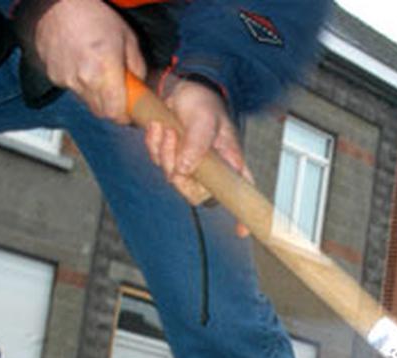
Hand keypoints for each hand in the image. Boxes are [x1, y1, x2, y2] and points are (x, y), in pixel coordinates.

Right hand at [33, 0, 145, 123]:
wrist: (57, 4)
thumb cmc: (96, 17)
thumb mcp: (128, 38)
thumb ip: (137, 67)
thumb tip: (139, 86)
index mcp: (106, 72)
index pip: (115, 113)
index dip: (124, 117)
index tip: (130, 113)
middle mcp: (84, 80)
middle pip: (101, 112)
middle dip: (112, 108)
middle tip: (119, 96)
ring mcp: (66, 80)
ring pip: (86, 102)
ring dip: (96, 96)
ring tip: (99, 75)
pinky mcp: (53, 76)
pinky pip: (72, 89)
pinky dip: (80, 84)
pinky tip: (82, 65)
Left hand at [144, 79, 251, 236]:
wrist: (179, 87)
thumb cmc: (202, 101)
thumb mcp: (203, 119)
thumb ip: (197, 145)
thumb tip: (186, 171)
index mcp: (230, 163)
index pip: (241, 194)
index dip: (242, 215)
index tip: (241, 231)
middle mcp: (213, 170)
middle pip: (196, 194)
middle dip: (178, 170)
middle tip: (174, 140)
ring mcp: (191, 167)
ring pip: (173, 178)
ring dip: (164, 152)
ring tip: (167, 128)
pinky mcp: (172, 160)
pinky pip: (159, 164)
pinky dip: (154, 146)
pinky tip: (159, 128)